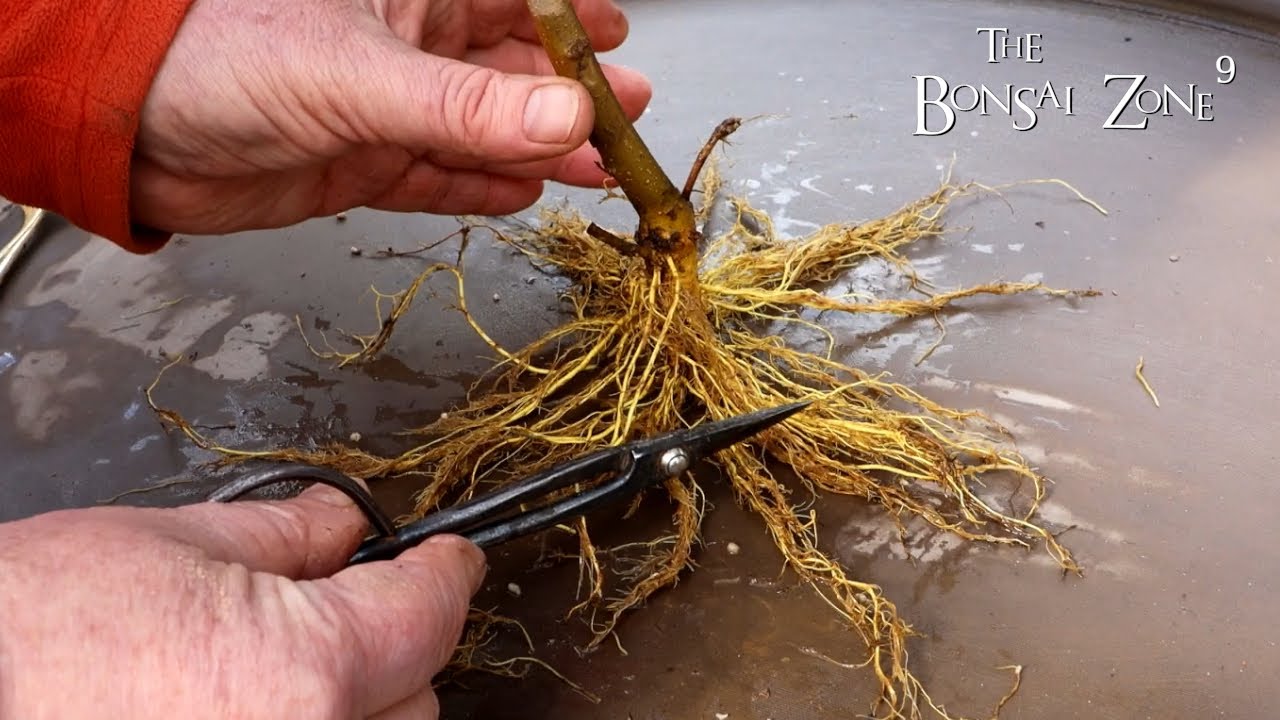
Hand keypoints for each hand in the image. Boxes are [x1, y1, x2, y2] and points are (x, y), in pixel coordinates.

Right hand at [0, 484, 486, 718]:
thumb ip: (287, 536)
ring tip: (279, 664)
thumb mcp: (171, 546)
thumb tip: (343, 526)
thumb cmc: (28, 628)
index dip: (445, 574)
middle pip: (416, 698)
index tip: (448, 559)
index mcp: (306, 671)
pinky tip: (249, 703)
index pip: (429, 615)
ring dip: (356, 703)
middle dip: (395, 644)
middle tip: (343, 605)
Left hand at [131, 0, 649, 233]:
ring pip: (481, 131)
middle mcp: (400, 50)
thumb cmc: (216, 59)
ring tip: (596, 164)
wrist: (125, 132)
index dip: (567, 20)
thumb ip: (466, 108)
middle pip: (507, 71)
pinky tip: (524, 193)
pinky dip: (480, 188)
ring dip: (539, 149)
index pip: (508, 1)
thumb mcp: (359, 77)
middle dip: (568, 94)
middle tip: (626, 114)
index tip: (617, 41)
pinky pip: (437, 177)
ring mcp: (381, 111)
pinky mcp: (358, 165)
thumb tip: (570, 119)